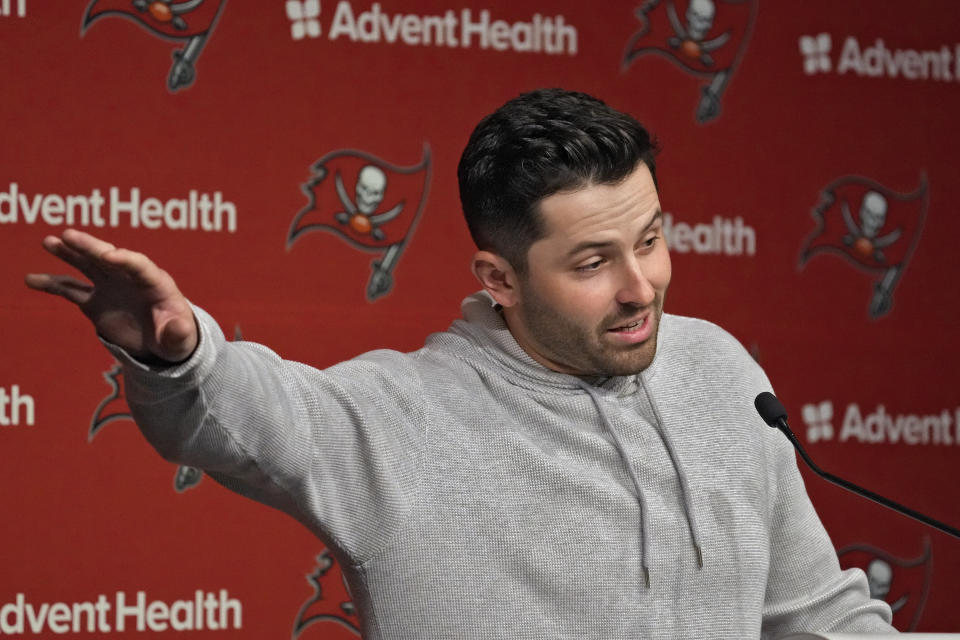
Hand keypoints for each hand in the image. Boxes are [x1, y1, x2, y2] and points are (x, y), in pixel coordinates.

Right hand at [25, 229, 197, 363]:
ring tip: (49, 242)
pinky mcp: (95, 300)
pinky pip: (70, 289)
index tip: (108, 256)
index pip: (140, 266)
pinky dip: (52, 284)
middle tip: (70, 236)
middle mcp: (130, 279)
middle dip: (91, 246)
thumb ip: (179, 334)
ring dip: (69, 253)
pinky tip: (32, 279)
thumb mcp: (181, 338)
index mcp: (156, 283)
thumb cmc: (176, 336)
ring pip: (87, 265)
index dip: (125, 259)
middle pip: (109, 257)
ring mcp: (110, 287)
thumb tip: (180, 330)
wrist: (162, 342)